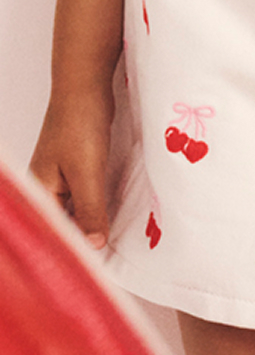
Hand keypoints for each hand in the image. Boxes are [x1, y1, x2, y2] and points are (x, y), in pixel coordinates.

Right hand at [30, 88, 114, 247]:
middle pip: (63, 222)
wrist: (86, 86)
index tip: (94, 268)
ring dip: (92, 222)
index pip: (54, 229)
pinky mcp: (77, 167)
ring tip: (114, 245)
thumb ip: (89, 209)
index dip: (73, 248)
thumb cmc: (79, 125)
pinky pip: (87, 195)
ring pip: (76, 210)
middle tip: (109, 260)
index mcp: (40, 189)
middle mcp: (47, 185)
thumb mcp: (86, 173)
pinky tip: (115, 217)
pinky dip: (98, 206)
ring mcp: (61, 176)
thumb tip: (93, 245)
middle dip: (83, 238)